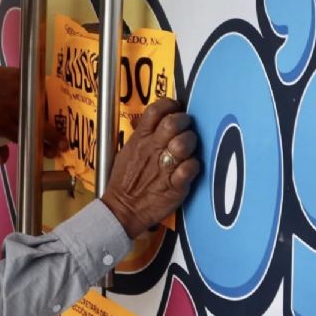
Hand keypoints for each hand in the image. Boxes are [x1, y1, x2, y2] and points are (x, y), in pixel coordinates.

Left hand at [0, 60, 65, 162]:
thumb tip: (3, 161)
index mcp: (2, 123)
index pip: (26, 138)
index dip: (41, 147)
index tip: (53, 152)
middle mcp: (12, 109)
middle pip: (38, 125)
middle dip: (53, 136)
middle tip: (64, 144)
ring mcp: (18, 92)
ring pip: (41, 106)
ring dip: (51, 116)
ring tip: (58, 123)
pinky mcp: (20, 78)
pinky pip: (37, 89)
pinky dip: (44, 97)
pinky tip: (50, 103)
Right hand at [101, 98, 200, 238]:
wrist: (121, 210)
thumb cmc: (125, 181)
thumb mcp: (127, 151)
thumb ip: (143, 135)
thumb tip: (158, 121)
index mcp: (139, 139)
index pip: (155, 110)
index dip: (170, 105)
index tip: (176, 110)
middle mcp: (152, 149)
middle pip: (173, 123)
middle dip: (184, 121)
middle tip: (186, 128)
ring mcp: (164, 167)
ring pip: (185, 143)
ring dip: (191, 143)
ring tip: (188, 149)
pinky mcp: (174, 186)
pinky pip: (191, 167)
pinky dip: (193, 166)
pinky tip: (189, 168)